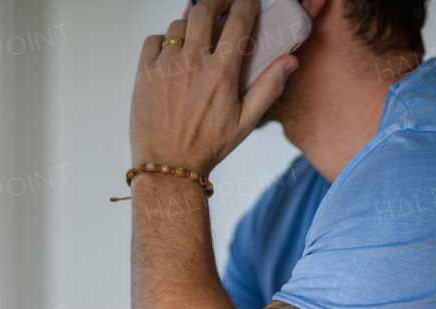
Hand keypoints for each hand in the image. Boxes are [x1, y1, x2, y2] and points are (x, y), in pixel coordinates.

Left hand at [130, 0, 297, 173]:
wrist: (168, 165)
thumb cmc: (208, 147)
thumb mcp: (246, 122)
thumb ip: (269, 88)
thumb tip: (291, 61)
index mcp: (220, 74)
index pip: (237, 22)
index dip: (245, 3)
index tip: (248, 0)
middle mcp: (192, 64)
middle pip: (204, 10)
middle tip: (224, 2)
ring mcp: (165, 66)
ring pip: (179, 24)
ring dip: (191, 23)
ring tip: (199, 34)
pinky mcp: (144, 72)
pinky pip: (155, 39)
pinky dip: (165, 39)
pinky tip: (174, 52)